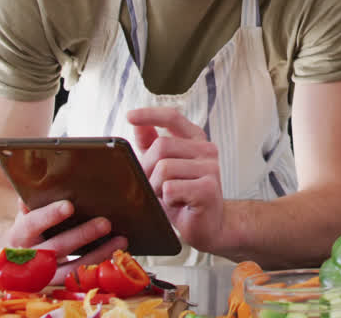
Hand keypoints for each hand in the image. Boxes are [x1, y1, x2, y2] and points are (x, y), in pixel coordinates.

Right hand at [1, 198, 125, 283]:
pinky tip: (116, 255)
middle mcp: (29, 257)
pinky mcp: (57, 286)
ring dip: (98, 254)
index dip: (49, 216)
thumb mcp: (27, 214)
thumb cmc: (30, 228)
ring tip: (121, 240)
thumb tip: (40, 183)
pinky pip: (80, 279)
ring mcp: (42, 276)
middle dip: (82, 235)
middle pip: (56, 247)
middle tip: (106, 223)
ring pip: (70, 269)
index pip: (31, 224)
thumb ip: (33, 201)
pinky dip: (99, 267)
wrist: (18, 260)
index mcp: (18, 235)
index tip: (69, 206)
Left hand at [127, 106, 223, 253]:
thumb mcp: (165, 168)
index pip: (173, 118)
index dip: (150, 115)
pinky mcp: (208, 188)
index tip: (130, 117)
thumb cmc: (184, 197)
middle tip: (153, 186)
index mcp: (195, 140)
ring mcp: (210, 168)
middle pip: (162, 146)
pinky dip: (167, 200)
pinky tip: (178, 204)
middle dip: (148, 168)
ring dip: (157, 187)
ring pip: (164, 168)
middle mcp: (206, 150)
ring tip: (169, 196)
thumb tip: (138, 125)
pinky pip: (170, 188)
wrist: (208, 226)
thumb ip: (153, 145)